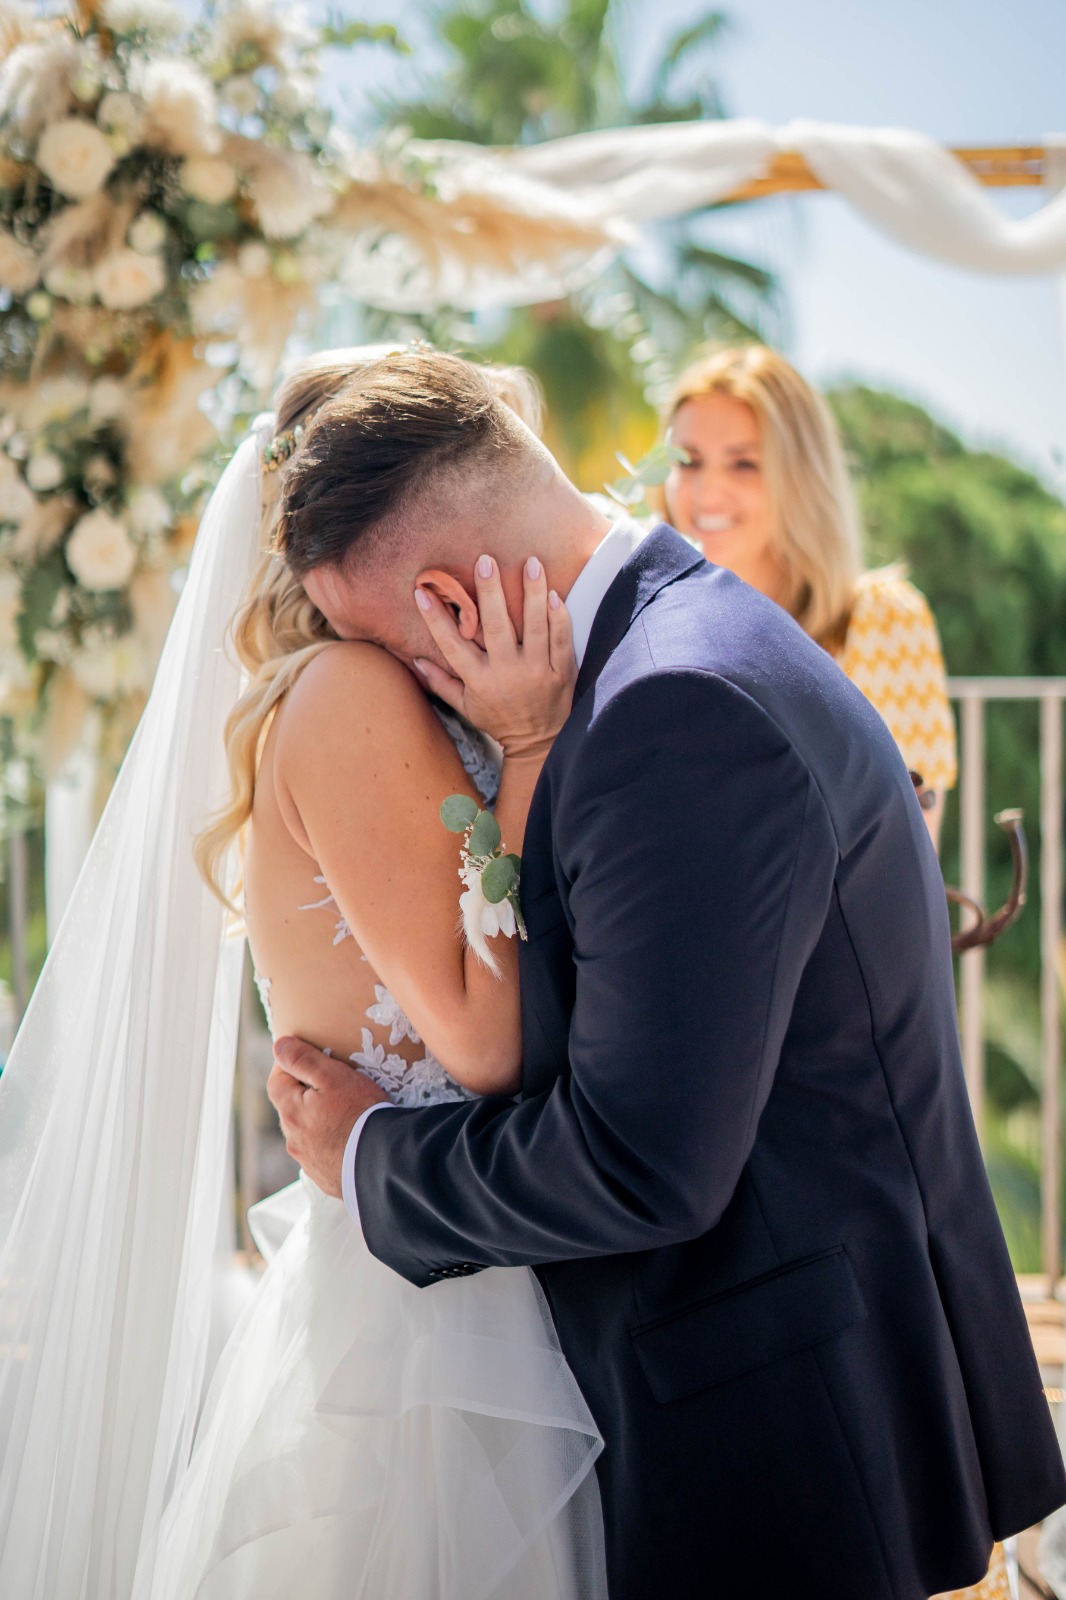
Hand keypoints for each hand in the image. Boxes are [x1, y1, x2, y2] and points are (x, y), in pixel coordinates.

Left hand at [267, 1037, 389, 1198]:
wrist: (384, 1163)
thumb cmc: (360, 1114)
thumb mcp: (334, 1077)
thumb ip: (304, 1059)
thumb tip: (279, 1045)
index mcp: (292, 1112)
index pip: (276, 1082)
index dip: (288, 1065)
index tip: (306, 1056)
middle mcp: (294, 1140)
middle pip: (291, 1109)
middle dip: (304, 1094)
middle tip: (330, 1084)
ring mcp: (309, 1162)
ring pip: (306, 1133)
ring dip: (317, 1121)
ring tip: (344, 1113)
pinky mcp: (327, 1177)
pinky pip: (323, 1155)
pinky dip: (331, 1144)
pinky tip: (351, 1140)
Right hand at [413, 555, 575, 757]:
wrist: (539, 743)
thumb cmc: (499, 720)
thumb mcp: (466, 707)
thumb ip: (442, 683)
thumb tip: (415, 660)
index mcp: (479, 681)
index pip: (452, 644)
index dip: (436, 618)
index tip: (422, 592)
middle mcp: (507, 674)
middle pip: (497, 627)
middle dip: (491, 593)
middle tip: (486, 561)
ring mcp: (536, 672)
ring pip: (534, 627)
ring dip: (532, 593)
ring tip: (531, 562)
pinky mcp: (561, 672)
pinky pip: (561, 640)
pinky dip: (559, 618)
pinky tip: (555, 594)